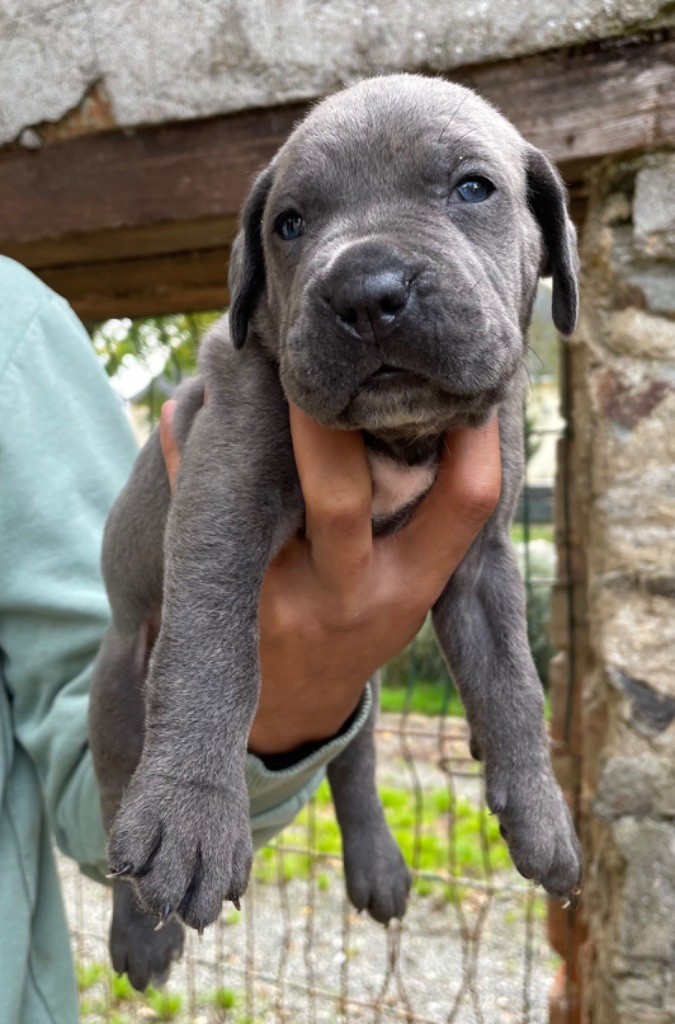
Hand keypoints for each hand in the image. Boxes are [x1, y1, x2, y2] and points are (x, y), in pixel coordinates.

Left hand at [160, 401, 500, 754]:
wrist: (295, 703)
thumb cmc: (365, 626)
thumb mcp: (413, 589)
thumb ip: (427, 519)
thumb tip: (444, 409)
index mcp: (410, 586)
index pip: (462, 502)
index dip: (477, 438)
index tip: (468, 383)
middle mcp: (347, 593)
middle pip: (340, 496)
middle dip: (330, 421)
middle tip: (324, 362)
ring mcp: (280, 597)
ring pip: (267, 498)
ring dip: (259, 427)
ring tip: (255, 366)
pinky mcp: (228, 595)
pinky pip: (206, 516)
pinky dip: (189, 459)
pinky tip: (182, 415)